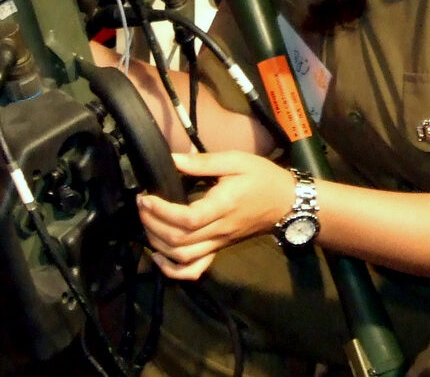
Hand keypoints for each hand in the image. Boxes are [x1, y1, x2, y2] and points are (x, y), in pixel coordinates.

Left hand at [137, 151, 297, 279]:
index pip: (188, 219)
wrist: (287, 203)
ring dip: (157, 243)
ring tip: (146, 222)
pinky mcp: (219, 250)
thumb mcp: (236, 161)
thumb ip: (203, 162)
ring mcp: (218, 244)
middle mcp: (219, 230)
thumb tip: (172, 160)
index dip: (161, 211)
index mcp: (223, 206)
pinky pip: (194, 269)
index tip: (147, 196)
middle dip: (152, 224)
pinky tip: (158, 256)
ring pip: (182, 257)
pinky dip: (172, 269)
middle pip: (179, 240)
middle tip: (142, 204)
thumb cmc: (262, 178)